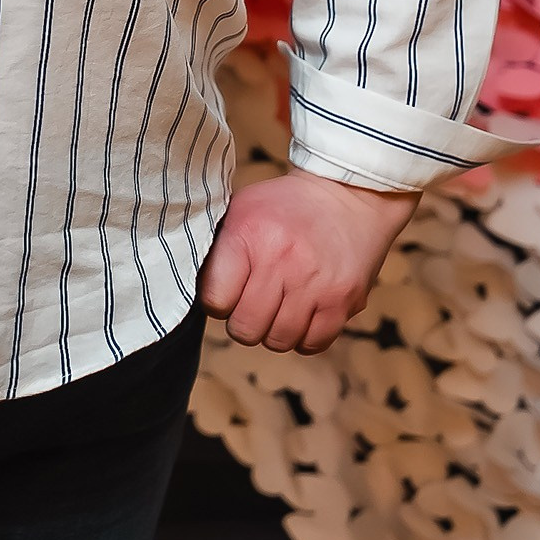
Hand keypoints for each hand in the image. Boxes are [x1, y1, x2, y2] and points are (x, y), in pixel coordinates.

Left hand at [196, 168, 419, 353]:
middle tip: (251, 303)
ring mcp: (315, 284)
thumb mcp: (242, 210)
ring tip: (279, 306)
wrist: (347, 194)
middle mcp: (282, 262)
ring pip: (278, 341)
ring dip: (273, 330)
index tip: (225, 291)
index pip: (214, 300)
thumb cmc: (284, 206)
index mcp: (249, 235)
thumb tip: (191, 288)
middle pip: (245, 328)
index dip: (216, 301)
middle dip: (243, 321)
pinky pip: (312, 344)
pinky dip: (303, 337)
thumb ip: (217, 248)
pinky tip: (302, 313)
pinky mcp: (344, 300)